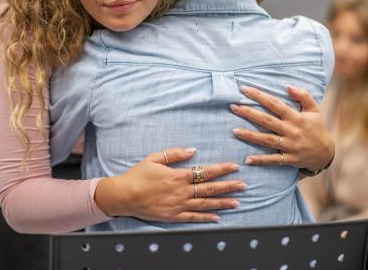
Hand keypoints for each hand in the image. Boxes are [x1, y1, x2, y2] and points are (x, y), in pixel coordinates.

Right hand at [95, 147, 244, 222]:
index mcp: (178, 176)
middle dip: (228, 186)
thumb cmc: (138, 175)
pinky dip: (206, 218)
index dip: (221, 169)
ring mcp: (178, 205)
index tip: (234, 167)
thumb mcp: (154, 158)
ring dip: (222, 203)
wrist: (124, 195)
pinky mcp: (173, 216)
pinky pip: (193, 217)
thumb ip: (174, 154)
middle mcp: (181, 191)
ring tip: (237, 202)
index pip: (205, 172)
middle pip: (210, 189)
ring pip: (205, 204)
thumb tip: (193, 150)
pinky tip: (217, 218)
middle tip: (243, 185)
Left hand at [230, 85, 334, 171]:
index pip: (275, 104)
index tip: (244, 89)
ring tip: (234, 130)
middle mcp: (292, 131)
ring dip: (250, 136)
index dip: (259, 96)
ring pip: (267, 140)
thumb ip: (303, 96)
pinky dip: (261, 160)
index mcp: (296, 117)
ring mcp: (290, 146)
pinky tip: (247, 159)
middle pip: (267, 121)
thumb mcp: (314, 110)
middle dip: (249, 113)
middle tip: (233, 107)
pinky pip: (273, 160)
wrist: (326, 153)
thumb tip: (288, 86)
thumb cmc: (317, 128)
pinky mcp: (289, 159)